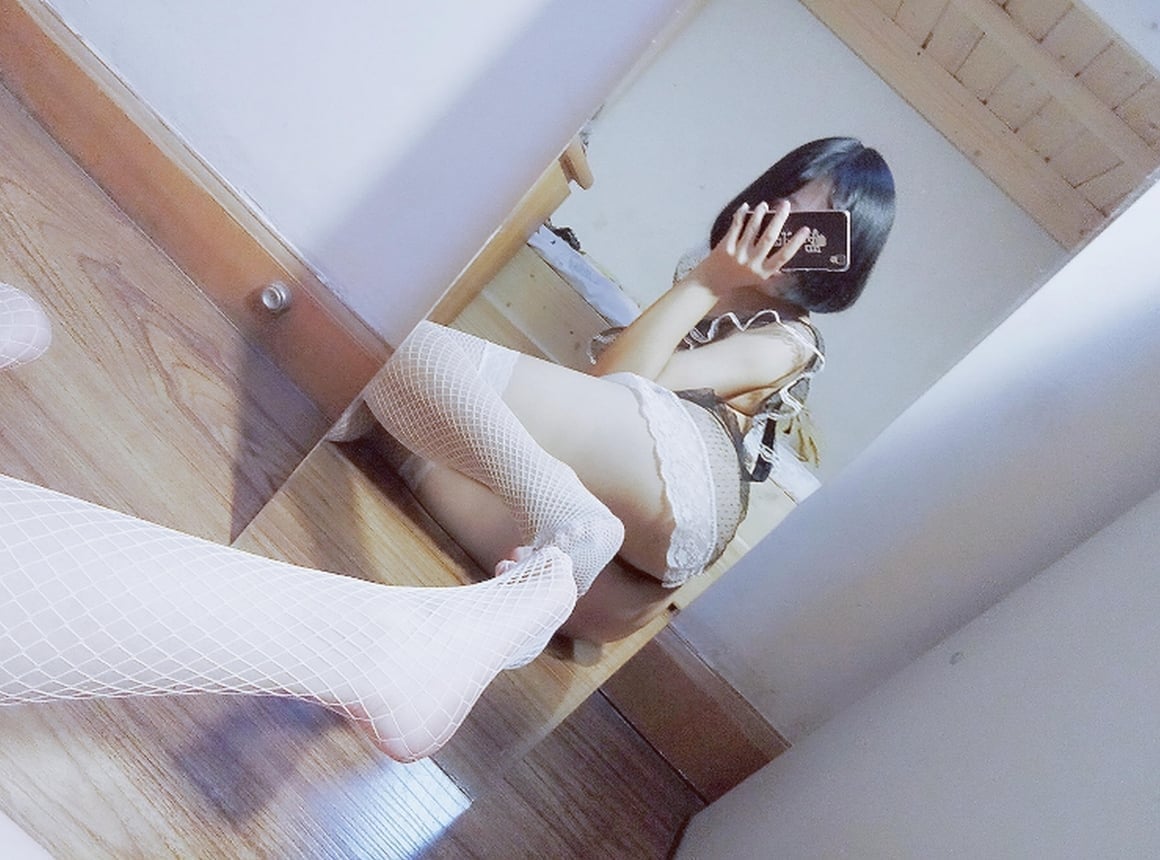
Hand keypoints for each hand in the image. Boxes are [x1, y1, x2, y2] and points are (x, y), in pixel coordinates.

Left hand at [694, 200, 809, 295]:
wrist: (712, 282)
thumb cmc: (738, 278)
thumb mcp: (758, 278)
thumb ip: (772, 268)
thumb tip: (790, 252)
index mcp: (763, 272)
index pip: (784, 256)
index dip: (796, 242)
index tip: (805, 229)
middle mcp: (752, 263)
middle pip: (769, 237)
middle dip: (779, 219)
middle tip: (786, 205)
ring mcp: (738, 254)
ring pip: (752, 229)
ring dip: (760, 214)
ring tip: (765, 205)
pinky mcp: (725, 246)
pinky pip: (736, 226)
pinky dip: (741, 214)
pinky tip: (746, 206)